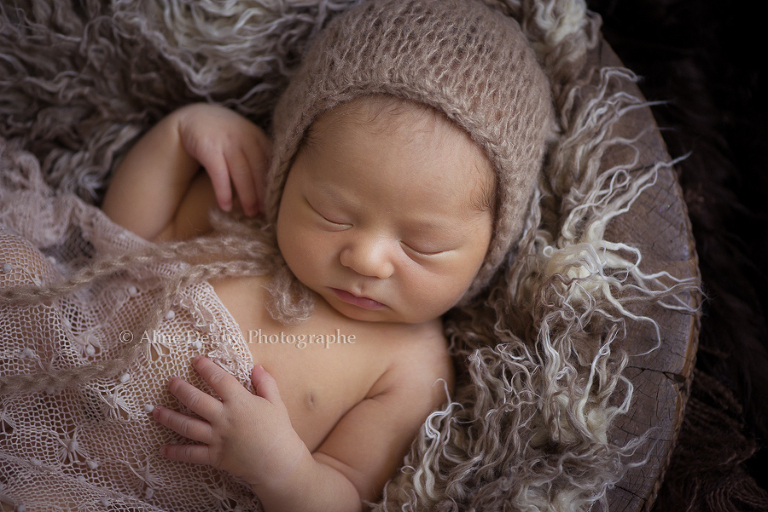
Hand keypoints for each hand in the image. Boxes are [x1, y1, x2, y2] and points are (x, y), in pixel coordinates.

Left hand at [153, 356, 305, 488]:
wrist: (278, 462)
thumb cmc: (279, 431)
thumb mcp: (275, 402)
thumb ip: (265, 383)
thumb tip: (256, 367)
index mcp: (240, 402)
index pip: (219, 379)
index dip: (206, 367)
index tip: (196, 360)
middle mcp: (224, 418)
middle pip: (196, 400)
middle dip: (180, 389)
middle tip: (170, 381)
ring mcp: (217, 438)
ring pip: (188, 426)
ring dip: (170, 417)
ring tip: (156, 411)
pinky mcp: (214, 456)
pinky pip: (192, 454)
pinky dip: (176, 452)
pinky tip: (163, 449)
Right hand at [176, 104, 270, 216]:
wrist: (194, 118)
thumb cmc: (226, 137)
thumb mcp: (246, 142)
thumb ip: (259, 158)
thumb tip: (274, 191)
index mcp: (258, 137)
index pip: (271, 164)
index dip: (275, 185)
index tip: (278, 204)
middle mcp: (245, 137)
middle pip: (259, 170)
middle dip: (263, 194)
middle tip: (265, 214)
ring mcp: (227, 141)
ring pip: (242, 173)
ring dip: (247, 196)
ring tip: (250, 213)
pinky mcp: (208, 146)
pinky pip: (219, 173)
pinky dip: (223, 191)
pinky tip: (226, 206)